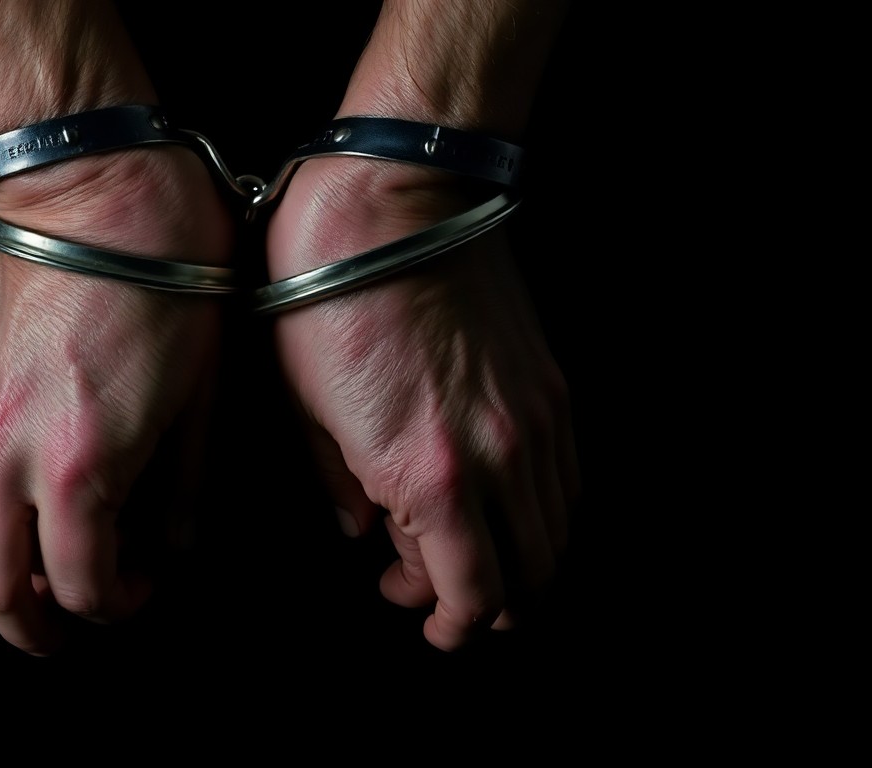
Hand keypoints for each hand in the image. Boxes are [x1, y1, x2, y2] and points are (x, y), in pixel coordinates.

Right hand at [0, 147, 232, 653]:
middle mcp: (10, 454)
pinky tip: (36, 501)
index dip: (118, 605)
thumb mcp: (202, 393)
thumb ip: (181, 490)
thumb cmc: (168, 275)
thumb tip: (171, 547)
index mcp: (82, 465)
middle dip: (33, 627)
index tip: (145, 589)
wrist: (88, 180)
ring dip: (8, 572)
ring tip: (52, 576)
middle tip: (68, 631)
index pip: (84, 585)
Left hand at [266, 157, 579, 649]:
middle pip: (530, 577)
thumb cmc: (325, 291)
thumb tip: (366, 527)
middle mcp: (500, 459)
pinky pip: (567, 476)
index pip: (470, 592)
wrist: (395, 192)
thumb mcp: (304, 403)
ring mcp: (535, 419)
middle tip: (437, 592)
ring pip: (558, 531)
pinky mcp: (550, 383)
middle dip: (487, 604)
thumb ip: (342, 483)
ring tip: (469, 550)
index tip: (428, 623)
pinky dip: (543, 509)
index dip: (453, 624)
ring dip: (520, 561)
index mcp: (429, 475)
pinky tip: (504, 498)